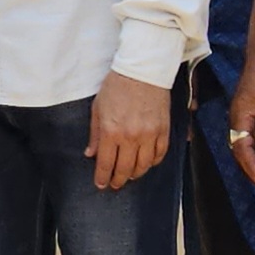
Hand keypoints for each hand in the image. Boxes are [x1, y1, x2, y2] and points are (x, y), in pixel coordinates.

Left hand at [88, 72, 172, 192]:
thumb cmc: (117, 86)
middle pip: (125, 169)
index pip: (106, 164)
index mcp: (112, 131)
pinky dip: (153, 162)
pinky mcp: (163, 130)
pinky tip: (146, 163)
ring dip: (135, 174)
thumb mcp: (98, 108)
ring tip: (130, 175)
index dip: (103, 178)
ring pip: (144, 166)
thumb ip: (95, 134)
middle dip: (118, 180)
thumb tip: (91, 154)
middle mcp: (131, 136)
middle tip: (115, 184)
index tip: (101, 184)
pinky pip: (160, 154)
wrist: (142, 70)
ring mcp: (150, 135)